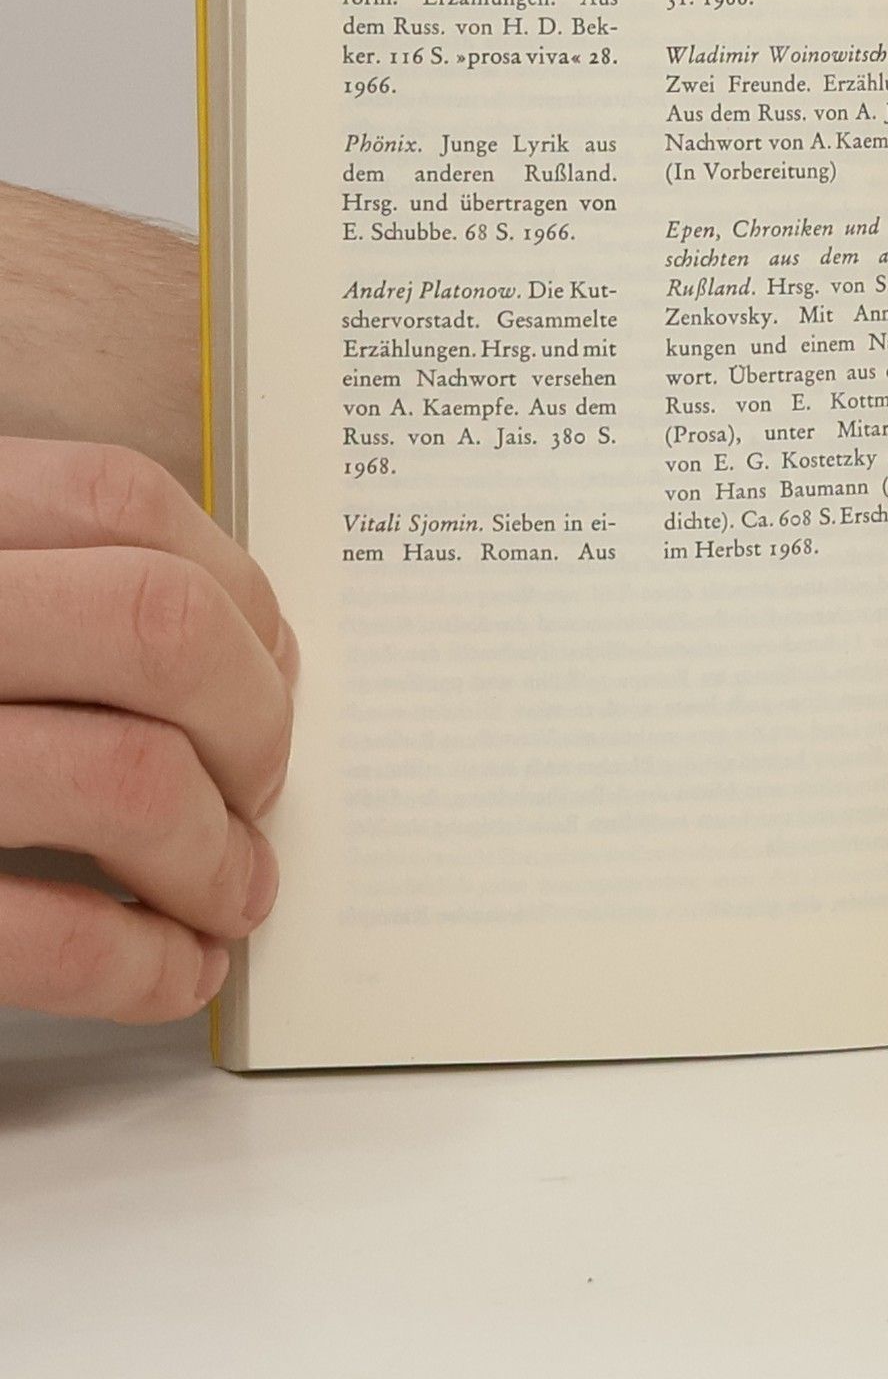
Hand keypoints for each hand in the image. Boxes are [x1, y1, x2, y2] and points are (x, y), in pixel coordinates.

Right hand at [0, 438, 295, 1019]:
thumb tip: (248, 647)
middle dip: (252, 717)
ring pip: (123, 777)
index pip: (119, 501)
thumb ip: (31, 584)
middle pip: (156, 625)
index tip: (270, 664)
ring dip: (215, 855)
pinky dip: (140, 964)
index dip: (232, 586)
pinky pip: (32, 932)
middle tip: (262, 784)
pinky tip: (174, 972)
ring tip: (235, 892)